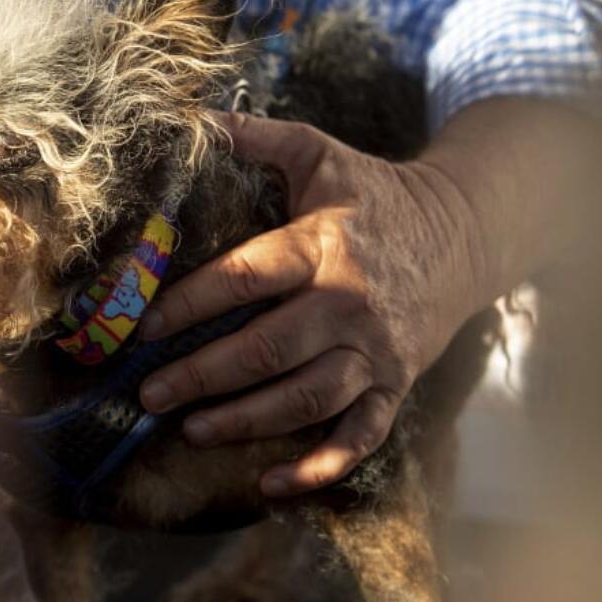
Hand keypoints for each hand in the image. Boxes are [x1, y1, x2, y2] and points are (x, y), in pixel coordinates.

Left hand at [138, 112, 485, 496]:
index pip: (243, 278)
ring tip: (190, 430)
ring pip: (306, 397)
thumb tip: (193, 117)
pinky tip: (271, 485)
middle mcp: (348, 303)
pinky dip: (319, 466)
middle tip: (148, 394)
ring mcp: (375, 350)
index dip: (186, 306)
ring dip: (245, 420)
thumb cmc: (372, 194)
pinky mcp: (396, 383)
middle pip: (266, 348)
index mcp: (322, 246)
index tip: (139, 327)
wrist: (463, 232)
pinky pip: (360, 436)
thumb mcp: (318, 153)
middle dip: (201, 375)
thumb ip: (258, 137)